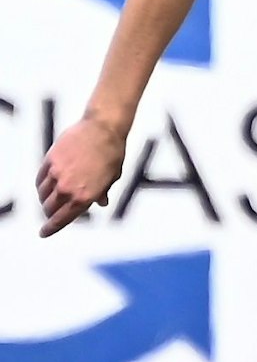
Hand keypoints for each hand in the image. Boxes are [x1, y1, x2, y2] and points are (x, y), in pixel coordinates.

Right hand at [37, 116, 126, 236]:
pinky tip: (45, 184)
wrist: (103, 128)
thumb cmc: (112, 153)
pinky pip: (40, 179)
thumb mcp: (112, 177)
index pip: (61, 219)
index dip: (51, 228)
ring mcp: (57, 175)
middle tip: (51, 212)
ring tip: (50, 197)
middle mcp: (68, 189)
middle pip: (49, 208)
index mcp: (84, 196)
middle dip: (50, 213)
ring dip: (44, 198)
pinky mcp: (49, 161)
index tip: (44, 233)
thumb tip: (101, 203)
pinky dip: (41, 184)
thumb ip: (102, 192)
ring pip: (42, 194)